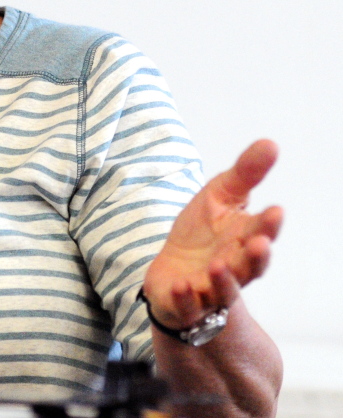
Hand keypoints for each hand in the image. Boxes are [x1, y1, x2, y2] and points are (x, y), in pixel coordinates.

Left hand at [142, 139, 283, 329]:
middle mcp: (234, 268)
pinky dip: (186, 297)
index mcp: (244, 241)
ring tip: (219, 265)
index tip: (275, 210)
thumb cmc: (201, 235)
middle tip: (260, 243)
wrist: (172, 274)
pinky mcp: (184, 305)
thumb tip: (271, 143)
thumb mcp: (219, 197)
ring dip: (224, 279)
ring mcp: (210, 289)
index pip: (261, 233)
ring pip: (224, 289)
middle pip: (249, 266)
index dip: (268, 225)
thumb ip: (245, 174)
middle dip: (256, 256)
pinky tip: (181, 286)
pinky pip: (187, 305)